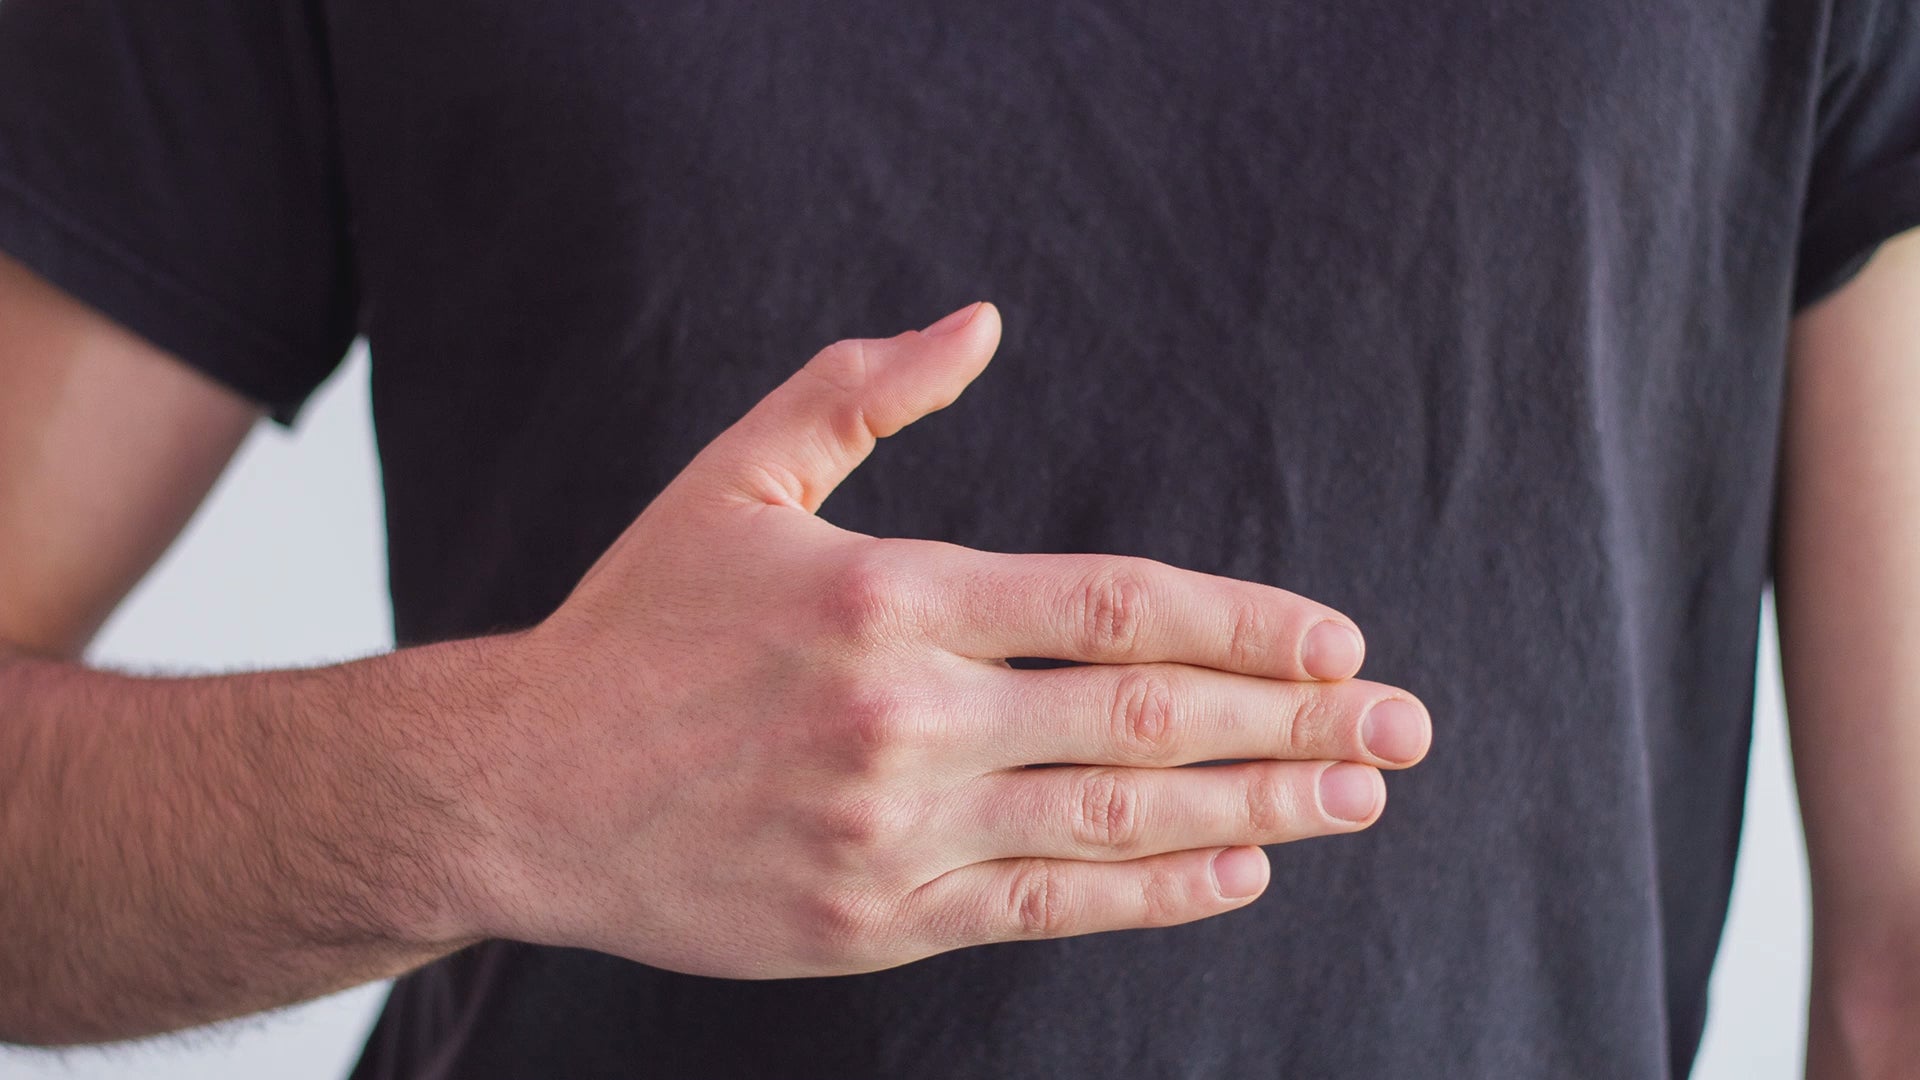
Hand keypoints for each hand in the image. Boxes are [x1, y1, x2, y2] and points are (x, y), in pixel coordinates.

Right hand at [451, 302, 1430, 977]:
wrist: (521, 787)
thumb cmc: (637, 626)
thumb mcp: (736, 479)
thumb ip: (861, 390)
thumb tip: (980, 323)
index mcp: (888, 599)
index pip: (1112, 607)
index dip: (1241, 625)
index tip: (1336, 638)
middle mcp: (907, 718)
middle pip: (1145, 722)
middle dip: (1292, 721)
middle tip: (1403, 727)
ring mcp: (896, 831)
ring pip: (1117, 824)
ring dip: (1259, 810)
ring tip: (1358, 798)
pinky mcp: (876, 919)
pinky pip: (1047, 910)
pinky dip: (1155, 894)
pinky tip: (1240, 872)